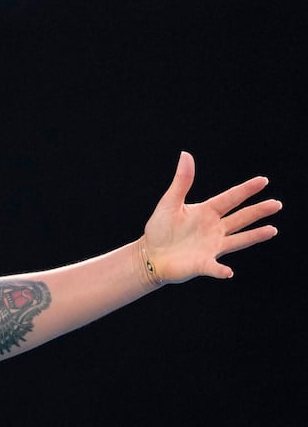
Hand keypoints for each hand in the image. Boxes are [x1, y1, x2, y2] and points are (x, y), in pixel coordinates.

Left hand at [142, 151, 281, 283]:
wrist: (149, 254)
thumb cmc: (160, 228)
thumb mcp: (169, 203)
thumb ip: (181, 181)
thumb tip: (186, 155)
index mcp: (207, 212)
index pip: (231, 198)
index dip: (246, 189)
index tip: (263, 180)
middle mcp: (215, 228)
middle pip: (241, 218)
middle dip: (258, 211)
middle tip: (276, 204)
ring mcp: (211, 246)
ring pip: (238, 240)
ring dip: (254, 236)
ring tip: (272, 230)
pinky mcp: (203, 264)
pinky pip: (214, 267)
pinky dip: (221, 270)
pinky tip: (228, 272)